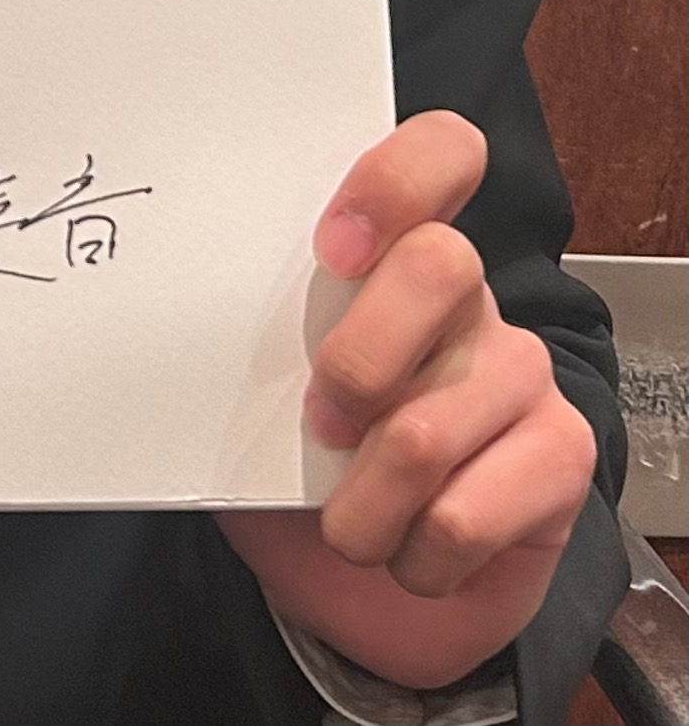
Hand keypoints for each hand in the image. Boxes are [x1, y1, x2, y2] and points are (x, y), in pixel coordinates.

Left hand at [216, 109, 597, 690]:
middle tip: (320, 423)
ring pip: (426, 425)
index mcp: (394, 245)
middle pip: (438, 265)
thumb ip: (251, 327)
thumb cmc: (300, 456)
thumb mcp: (260, 379)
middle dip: (356, 362)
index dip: (393, 182)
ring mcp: (520, 368)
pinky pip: (466, 512)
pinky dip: (413, 552)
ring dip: (361, 505)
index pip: (439, 150)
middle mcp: (469, 289)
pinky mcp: (562, 452)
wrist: (365, 583)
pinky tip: (410, 548)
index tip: (330, 247)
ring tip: (349, 521)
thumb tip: (171, 294)